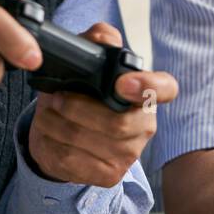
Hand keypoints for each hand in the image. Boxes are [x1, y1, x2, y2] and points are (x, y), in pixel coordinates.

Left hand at [27, 22, 179, 186]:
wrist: (66, 132)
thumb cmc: (83, 91)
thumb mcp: (89, 60)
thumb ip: (97, 39)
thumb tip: (103, 38)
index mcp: (147, 95)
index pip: (165, 89)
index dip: (147, 87)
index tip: (121, 84)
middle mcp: (145, 126)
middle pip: (115, 123)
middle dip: (76, 107)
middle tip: (56, 97)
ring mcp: (129, 155)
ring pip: (85, 140)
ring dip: (56, 122)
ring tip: (48, 111)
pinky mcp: (108, 175)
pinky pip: (70, 159)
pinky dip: (50, 141)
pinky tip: (48, 131)